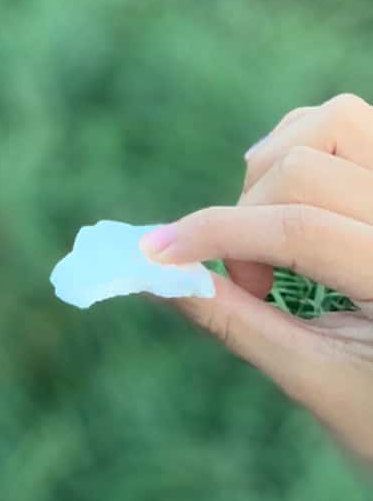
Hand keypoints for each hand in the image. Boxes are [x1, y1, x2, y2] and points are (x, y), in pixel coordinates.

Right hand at [139, 93, 372, 463]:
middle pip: (304, 168)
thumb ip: (234, 321)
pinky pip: (348, 124)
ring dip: (276, 166)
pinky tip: (296, 203)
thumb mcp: (314, 379)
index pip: (299, 228)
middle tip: (255, 285)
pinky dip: (302, 148)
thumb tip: (151, 276)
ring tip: (272, 229)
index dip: (216, 234)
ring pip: (333, 121)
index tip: (155, 254)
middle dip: (247, 217)